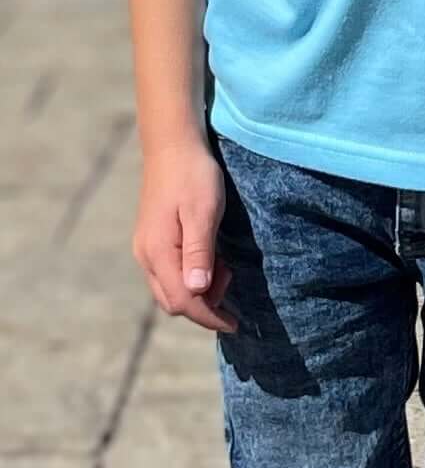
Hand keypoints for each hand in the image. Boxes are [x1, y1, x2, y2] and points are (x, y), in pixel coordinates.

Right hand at [132, 137, 238, 333]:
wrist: (173, 144)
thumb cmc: (193, 175)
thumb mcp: (203, 212)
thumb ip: (199, 252)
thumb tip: (198, 291)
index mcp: (158, 253)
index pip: (183, 301)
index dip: (209, 316)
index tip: (235, 323)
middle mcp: (146, 256)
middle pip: (172, 301)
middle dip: (204, 306)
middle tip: (231, 284)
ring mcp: (146, 248)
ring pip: (169, 288)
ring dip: (198, 290)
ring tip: (225, 267)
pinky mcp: (152, 239)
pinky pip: (168, 272)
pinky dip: (190, 276)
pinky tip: (211, 259)